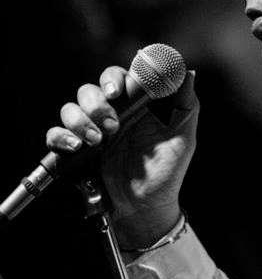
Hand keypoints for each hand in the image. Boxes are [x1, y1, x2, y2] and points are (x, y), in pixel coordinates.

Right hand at [46, 66, 198, 244]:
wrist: (147, 206)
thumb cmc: (166, 171)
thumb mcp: (183, 137)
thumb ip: (185, 104)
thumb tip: (188, 71)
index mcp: (134, 107)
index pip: (118, 78)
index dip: (113, 78)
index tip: (116, 91)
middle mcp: (110, 115)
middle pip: (90, 90)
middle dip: (96, 103)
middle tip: (112, 125)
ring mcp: (91, 132)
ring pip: (70, 109)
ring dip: (80, 120)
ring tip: (99, 140)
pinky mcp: (76, 151)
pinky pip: (55, 134)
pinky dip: (61, 136)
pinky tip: (77, 146)